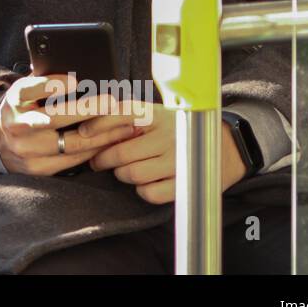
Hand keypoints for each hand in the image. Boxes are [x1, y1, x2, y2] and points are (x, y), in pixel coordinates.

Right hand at [0, 75, 141, 176]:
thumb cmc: (23, 108)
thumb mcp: (26, 90)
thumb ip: (46, 82)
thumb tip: (79, 77)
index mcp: (14, 100)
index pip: (32, 89)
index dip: (53, 85)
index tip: (75, 81)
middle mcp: (17, 126)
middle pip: (57, 118)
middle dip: (90, 110)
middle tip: (114, 103)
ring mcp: (27, 150)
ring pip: (71, 143)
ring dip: (102, 134)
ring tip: (125, 125)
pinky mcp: (37, 169)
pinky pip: (72, 160)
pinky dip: (94, 150)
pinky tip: (111, 141)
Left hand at [81, 100, 248, 202]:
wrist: (226, 145)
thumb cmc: (180, 129)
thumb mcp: (157, 114)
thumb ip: (129, 119)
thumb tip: (88, 129)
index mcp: (157, 114)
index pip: (121, 114)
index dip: (98, 125)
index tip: (81, 135)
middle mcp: (167, 134)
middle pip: (119, 153)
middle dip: (103, 160)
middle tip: (98, 161)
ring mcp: (176, 159)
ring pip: (131, 174)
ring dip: (123, 175)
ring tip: (126, 169)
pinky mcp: (184, 182)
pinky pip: (149, 193)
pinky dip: (143, 190)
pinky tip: (147, 181)